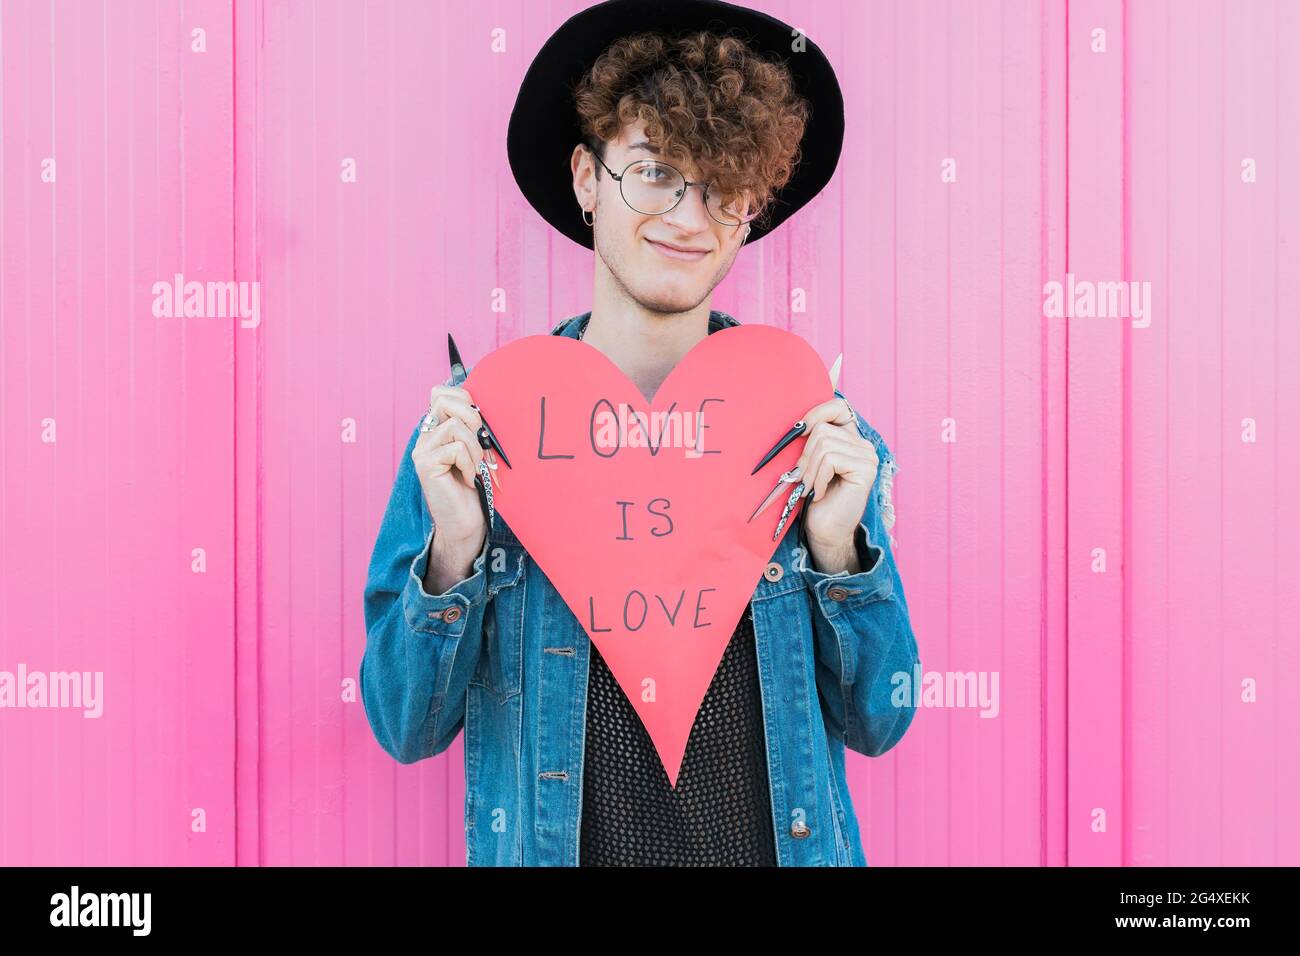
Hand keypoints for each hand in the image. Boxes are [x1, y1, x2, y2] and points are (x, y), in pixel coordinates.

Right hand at [411, 383, 488, 556]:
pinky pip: (456, 449)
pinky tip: (467, 479)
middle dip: (472, 418)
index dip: (463, 398)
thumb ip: (473, 426)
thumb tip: (482, 405)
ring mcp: (421, 450)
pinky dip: (469, 464)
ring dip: (475, 449)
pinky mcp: (425, 464)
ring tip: (474, 468)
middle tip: (479, 444)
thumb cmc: (476, 485)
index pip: (440, 392)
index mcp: (437, 428)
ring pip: (455, 427)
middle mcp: (425, 435)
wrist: (466, 522)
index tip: (478, 423)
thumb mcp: (477, 449)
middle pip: (444, 400)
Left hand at [792, 396, 877, 560]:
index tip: (797, 433)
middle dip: (805, 456)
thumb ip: (810, 438)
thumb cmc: (813, 496)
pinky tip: (822, 493)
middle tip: (803, 478)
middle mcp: (863, 444)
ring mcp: (868, 457)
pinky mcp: (866, 470)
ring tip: (812, 487)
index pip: (836, 406)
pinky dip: (818, 479)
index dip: (814, 415)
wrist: (823, 530)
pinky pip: (831, 460)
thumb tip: (798, 421)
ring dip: (810, 471)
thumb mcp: (809, 461)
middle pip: (823, 428)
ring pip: (824, 444)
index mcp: (851, 438)